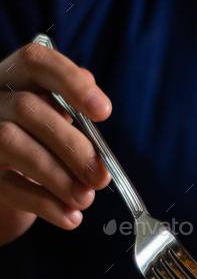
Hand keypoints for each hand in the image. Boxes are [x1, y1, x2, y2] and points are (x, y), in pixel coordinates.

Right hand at [0, 41, 111, 245]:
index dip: (71, 83)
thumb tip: (95, 108)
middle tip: (100, 176)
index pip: (37, 61)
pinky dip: (42, 204)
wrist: (3, 172)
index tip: (103, 112)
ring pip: (11, 143)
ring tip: (85, 198)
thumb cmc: (37, 135)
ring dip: (56, 176)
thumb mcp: (55, 114)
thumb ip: (73, 108)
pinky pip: (5, 185)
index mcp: (15, 75)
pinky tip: (69, 217)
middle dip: (71, 145)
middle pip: (27, 108)